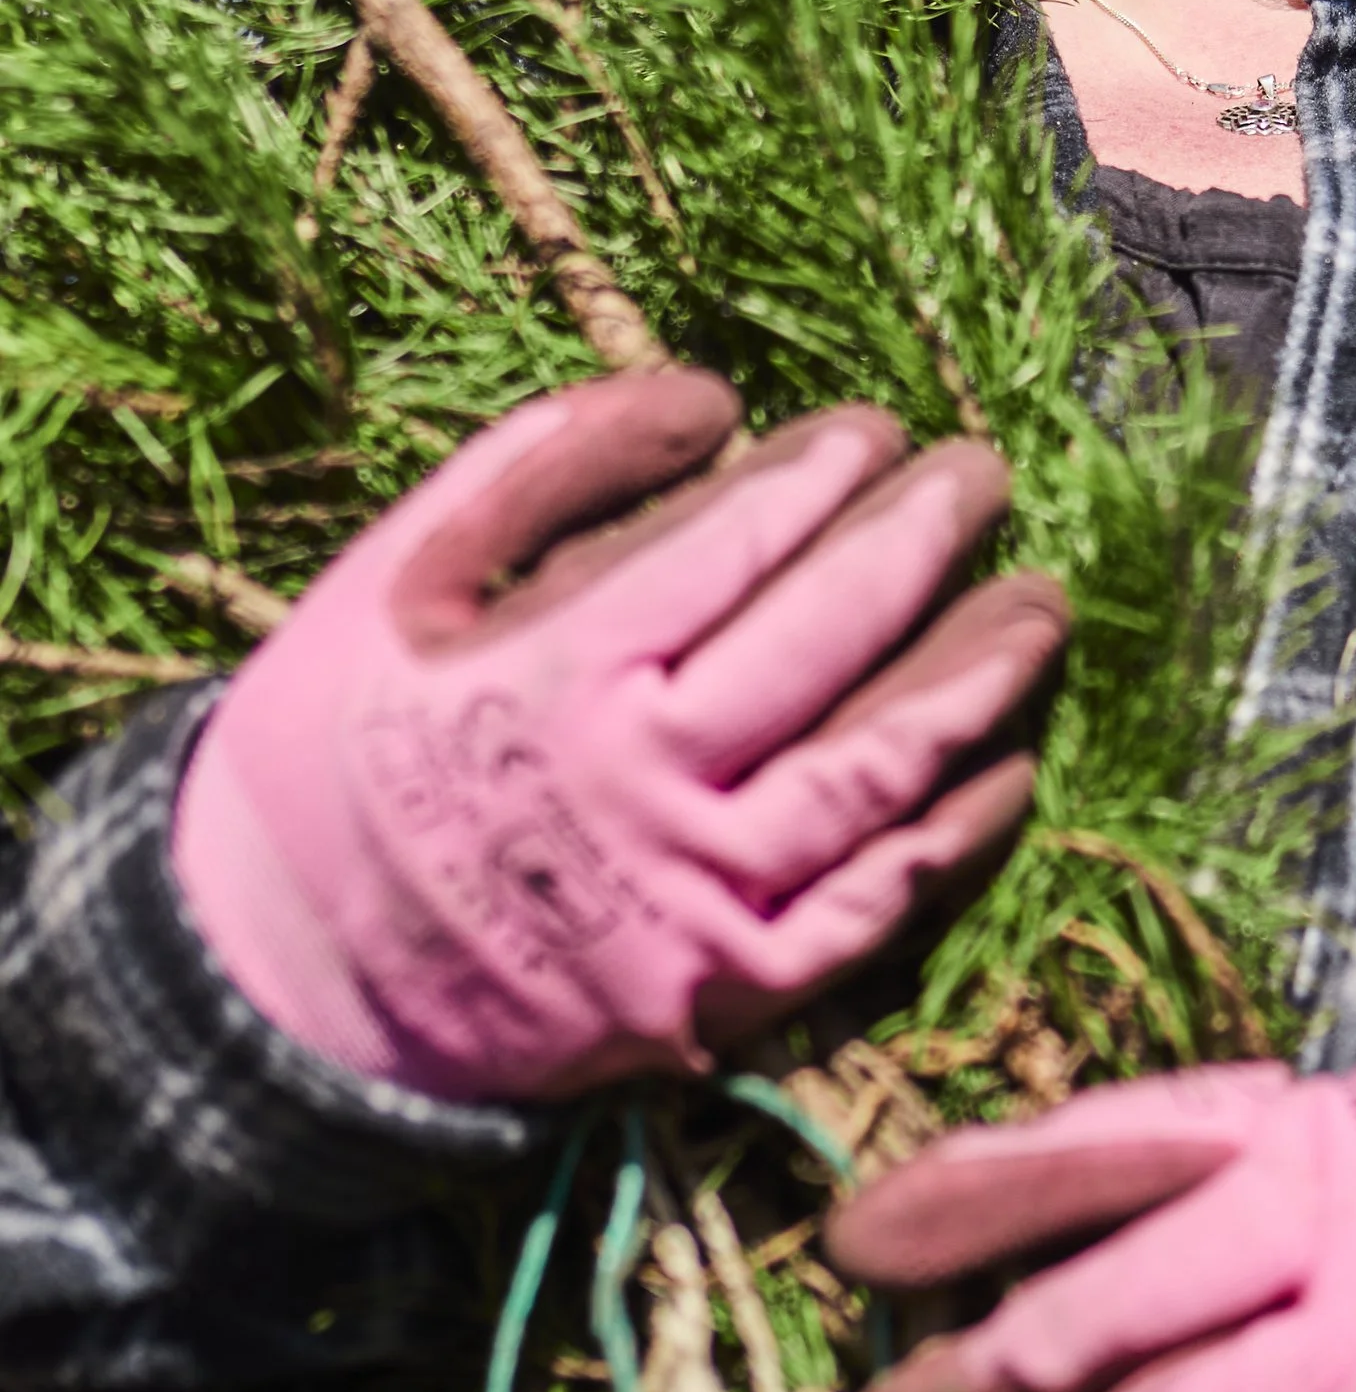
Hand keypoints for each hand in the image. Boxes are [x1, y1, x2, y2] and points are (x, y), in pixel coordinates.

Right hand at [171, 369, 1064, 1100]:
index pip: (735, 547)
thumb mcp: (399, 576)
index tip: (875, 428)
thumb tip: (708, 396)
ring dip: (975, 680)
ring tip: (1039, 606)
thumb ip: (546, 463)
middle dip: (922, 542)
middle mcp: (643, 788)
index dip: (822, 475)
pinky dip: (953, 835)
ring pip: (878, 772)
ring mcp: (695, 903)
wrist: (280, 978)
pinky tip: (1008, 766)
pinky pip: (874, 908)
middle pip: (829, 642)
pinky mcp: (724, 995)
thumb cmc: (340, 747)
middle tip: (983, 476)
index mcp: (556, 673)